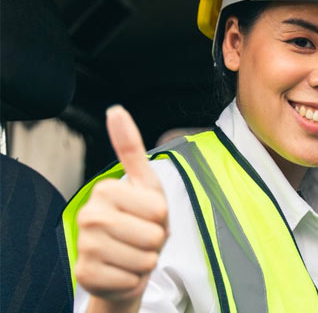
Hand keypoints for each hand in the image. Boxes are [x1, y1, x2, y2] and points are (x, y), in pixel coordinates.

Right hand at [74, 105, 168, 311]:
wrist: (125, 261)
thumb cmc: (141, 220)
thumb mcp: (145, 184)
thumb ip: (130, 148)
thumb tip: (115, 109)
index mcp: (105, 190)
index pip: (159, 209)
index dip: (163, 216)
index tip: (148, 215)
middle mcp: (88, 215)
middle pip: (153, 235)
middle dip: (156, 241)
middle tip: (142, 237)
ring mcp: (84, 246)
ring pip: (143, 259)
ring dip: (146, 260)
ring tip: (134, 253)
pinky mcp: (85, 275)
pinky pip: (131, 280)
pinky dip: (135, 279)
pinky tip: (123, 271)